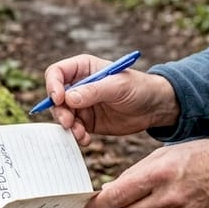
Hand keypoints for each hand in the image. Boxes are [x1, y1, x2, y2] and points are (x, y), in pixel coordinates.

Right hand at [42, 54, 179, 144]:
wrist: (155, 108)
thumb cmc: (139, 87)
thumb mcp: (118, 86)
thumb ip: (93, 91)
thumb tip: (68, 98)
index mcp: (83, 68)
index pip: (57, 73)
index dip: (53, 85)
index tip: (59, 99)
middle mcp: (79, 85)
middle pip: (56, 97)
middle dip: (59, 111)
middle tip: (68, 122)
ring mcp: (82, 105)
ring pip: (63, 115)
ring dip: (68, 126)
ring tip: (81, 134)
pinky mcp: (88, 121)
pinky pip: (74, 129)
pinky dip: (77, 135)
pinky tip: (86, 139)